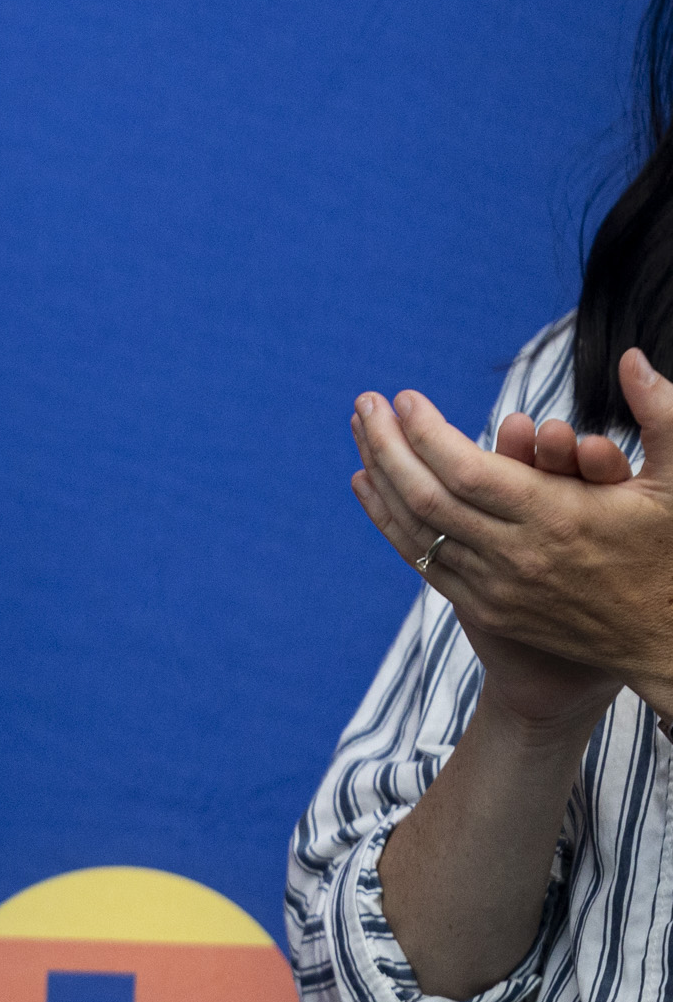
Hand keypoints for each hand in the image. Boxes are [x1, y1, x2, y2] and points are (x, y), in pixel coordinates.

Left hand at [347, 360, 672, 727]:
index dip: (426, 432)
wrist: (667, 645)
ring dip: (378, 477)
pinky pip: (422, 559)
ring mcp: (497, 588)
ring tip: (360, 433)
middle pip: (426, 498)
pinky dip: (388, 520)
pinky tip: (368, 485)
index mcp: (558, 519)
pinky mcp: (487, 609)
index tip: (405, 397)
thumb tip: (629, 356)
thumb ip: (661, 415)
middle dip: (386, 445)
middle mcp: (517, 557)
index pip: (466, 471)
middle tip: (365, 403)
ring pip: (416, 529)